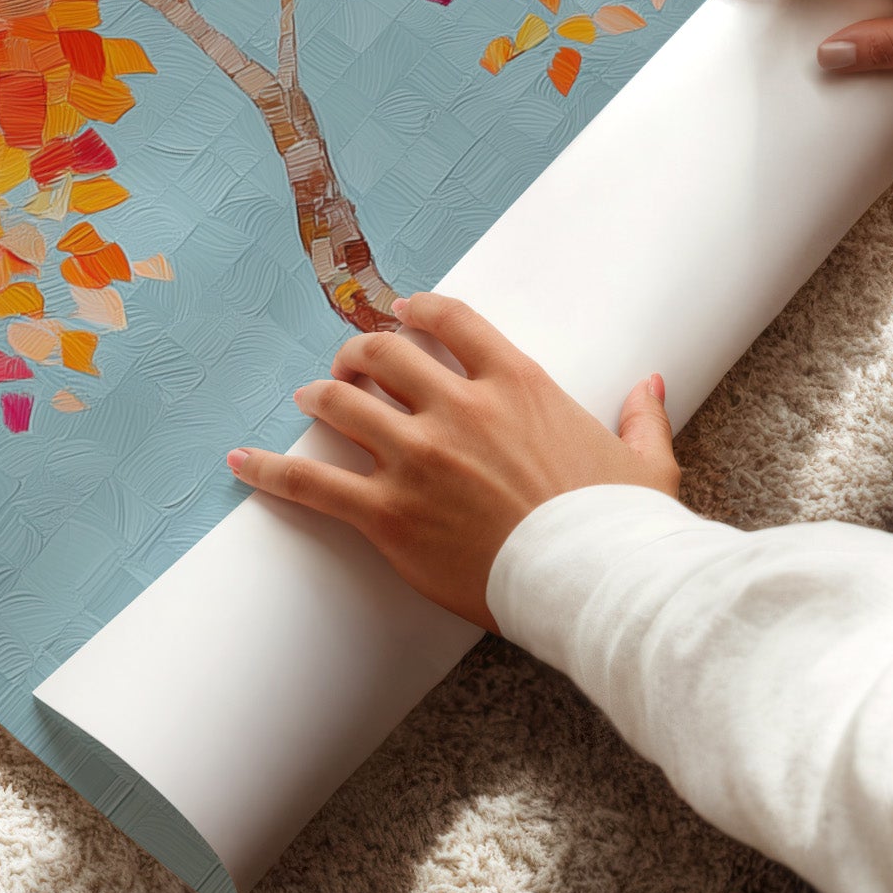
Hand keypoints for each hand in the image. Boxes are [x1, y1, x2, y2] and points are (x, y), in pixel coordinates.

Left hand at [227, 293, 677, 631]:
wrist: (594, 583)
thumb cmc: (621, 527)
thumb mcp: (644, 462)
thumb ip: (641, 416)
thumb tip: (651, 384)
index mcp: (517, 384)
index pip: (450, 320)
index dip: (416, 309)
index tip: (400, 310)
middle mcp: (459, 408)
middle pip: (383, 354)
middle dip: (358, 352)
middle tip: (348, 364)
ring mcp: (418, 458)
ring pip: (342, 404)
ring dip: (319, 396)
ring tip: (308, 398)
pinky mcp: (389, 514)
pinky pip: (313, 483)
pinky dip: (271, 469)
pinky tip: (241, 461)